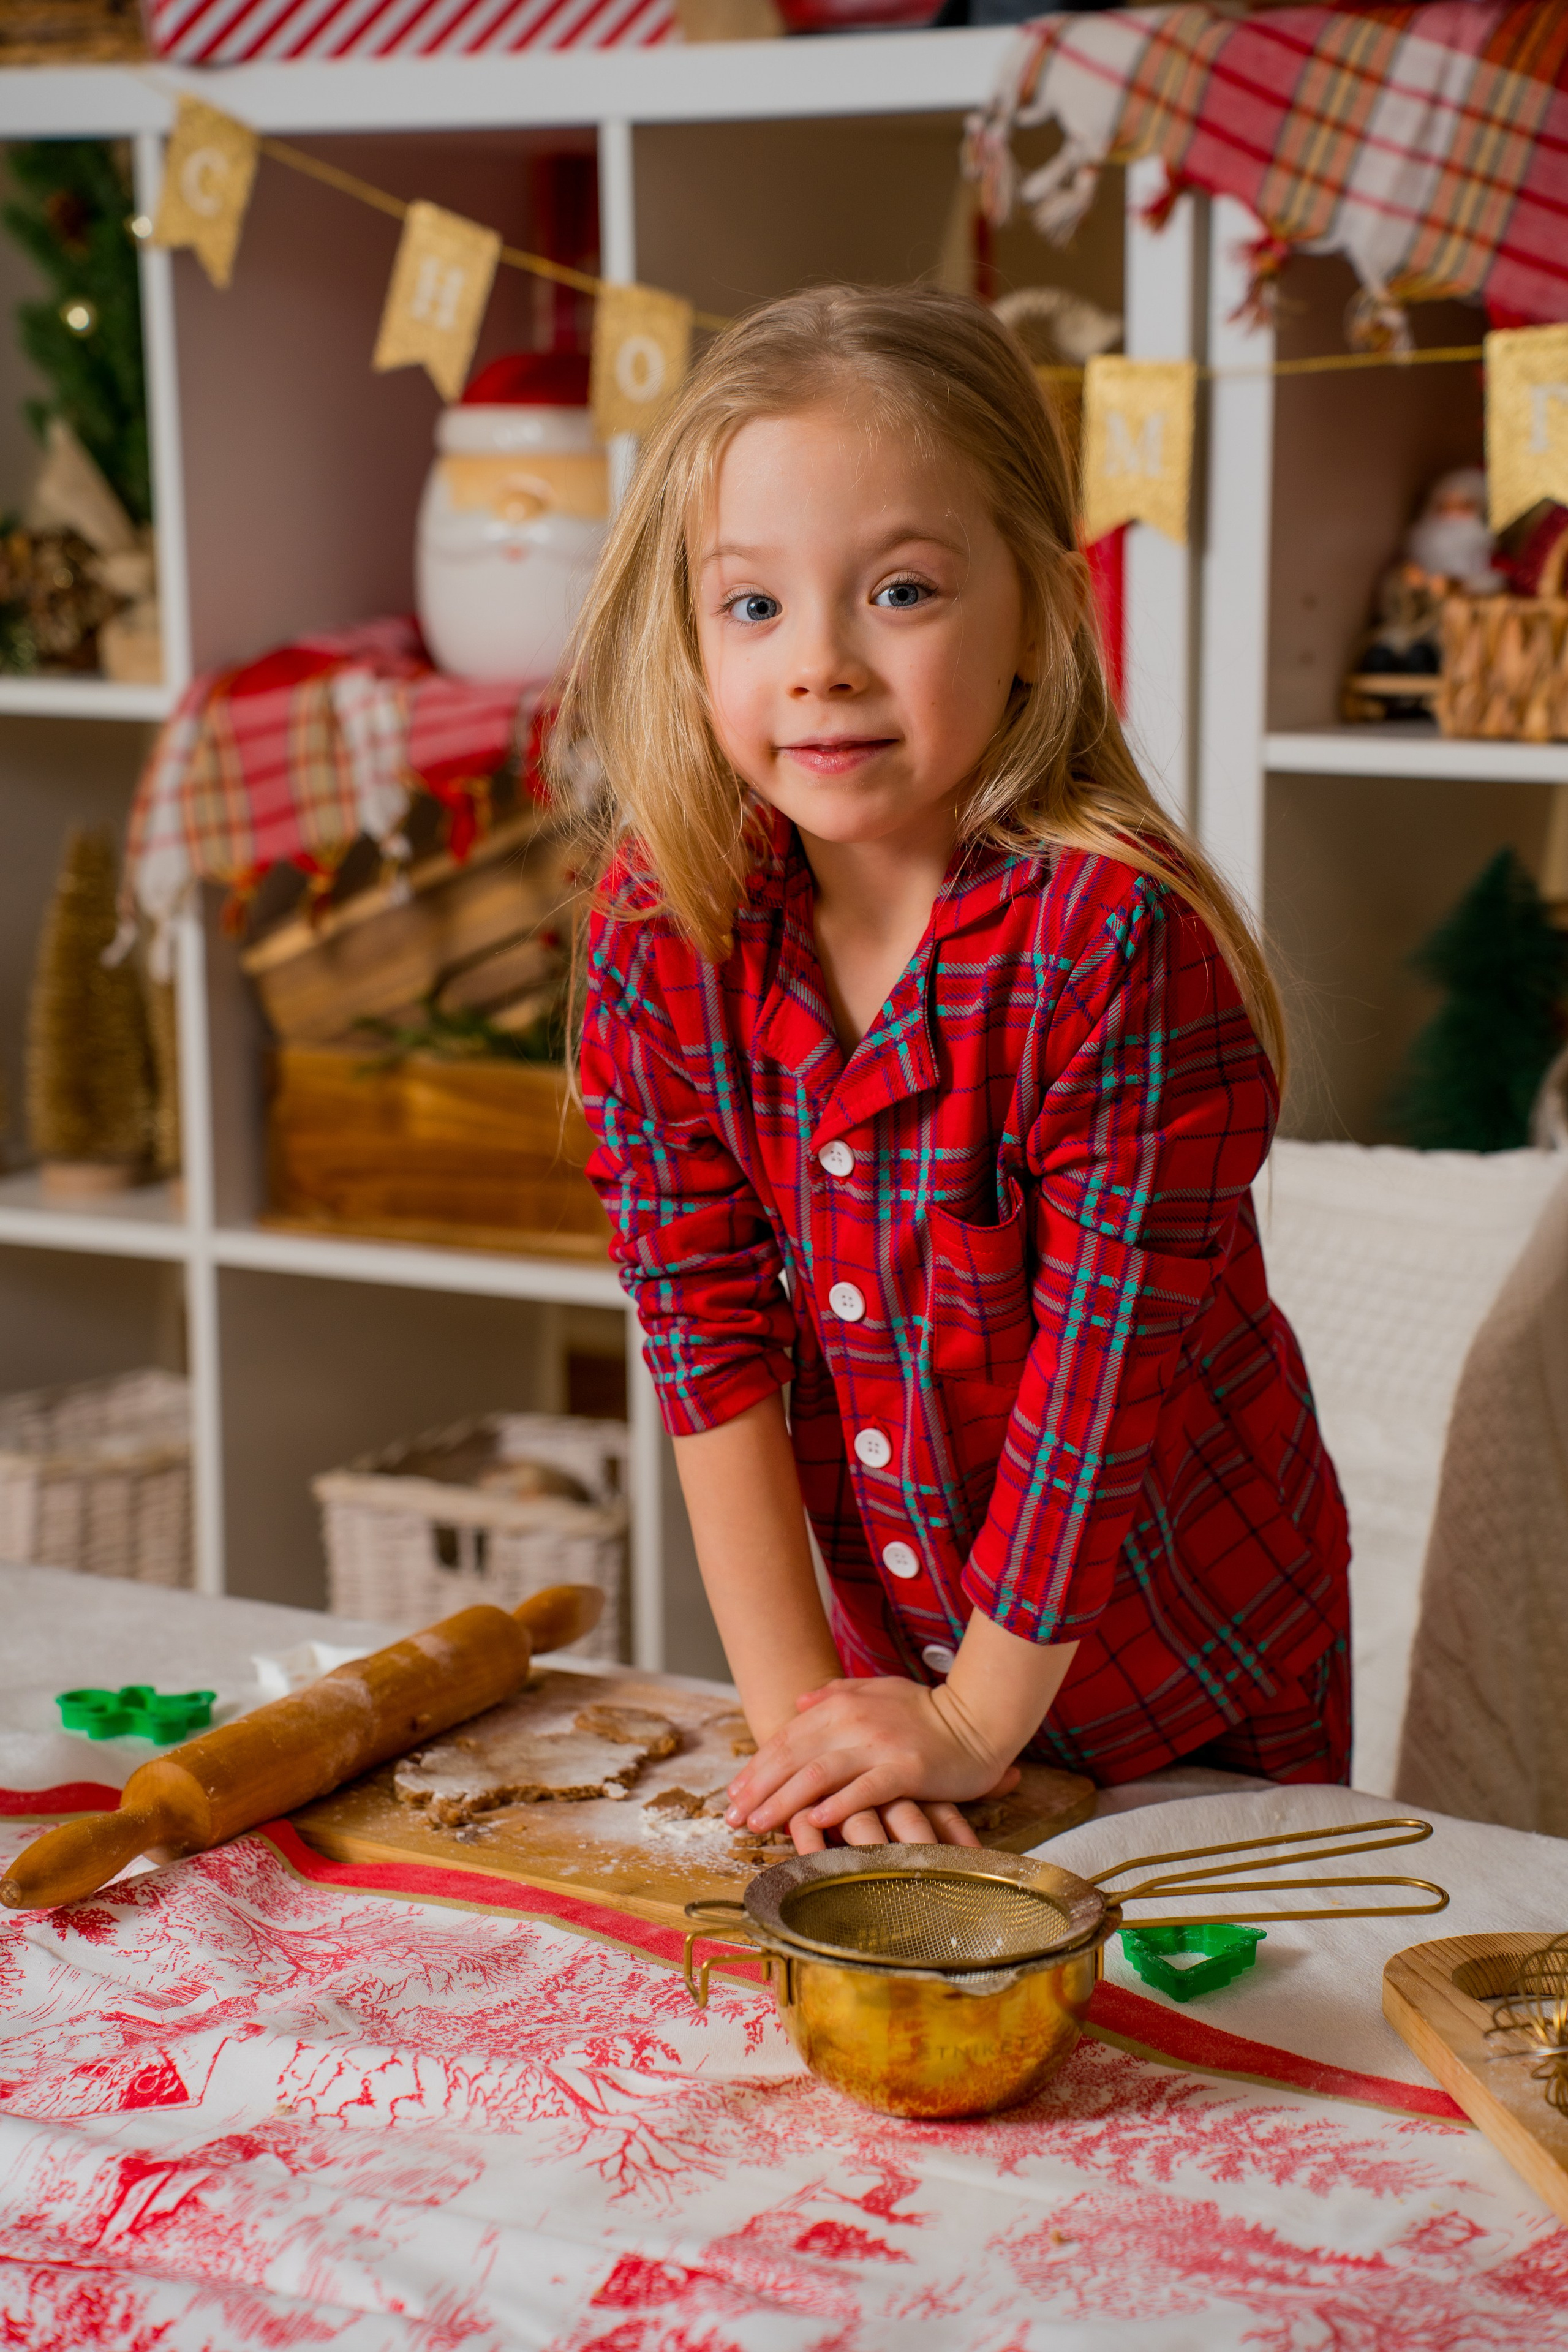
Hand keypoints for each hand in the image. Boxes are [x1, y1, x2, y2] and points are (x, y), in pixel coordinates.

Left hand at [726, 1674, 1021, 1852]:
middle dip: (759, 1789)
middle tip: (733, 1818)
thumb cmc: (926, 1710)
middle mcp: (854, 1721)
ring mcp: (879, 1745)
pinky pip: (864, 1789)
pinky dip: (836, 1805)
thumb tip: (799, 1702)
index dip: (757, 1767)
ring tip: (760, 1824)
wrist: (979, 1717)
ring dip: (784, 1802)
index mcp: (843, 1704)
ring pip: (818, 1775)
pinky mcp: (905, 1769)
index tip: (734, 1795)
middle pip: (793, 1757)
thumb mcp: (877, 1690)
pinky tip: (814, 1822)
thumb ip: (836, 1693)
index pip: (787, 1738)